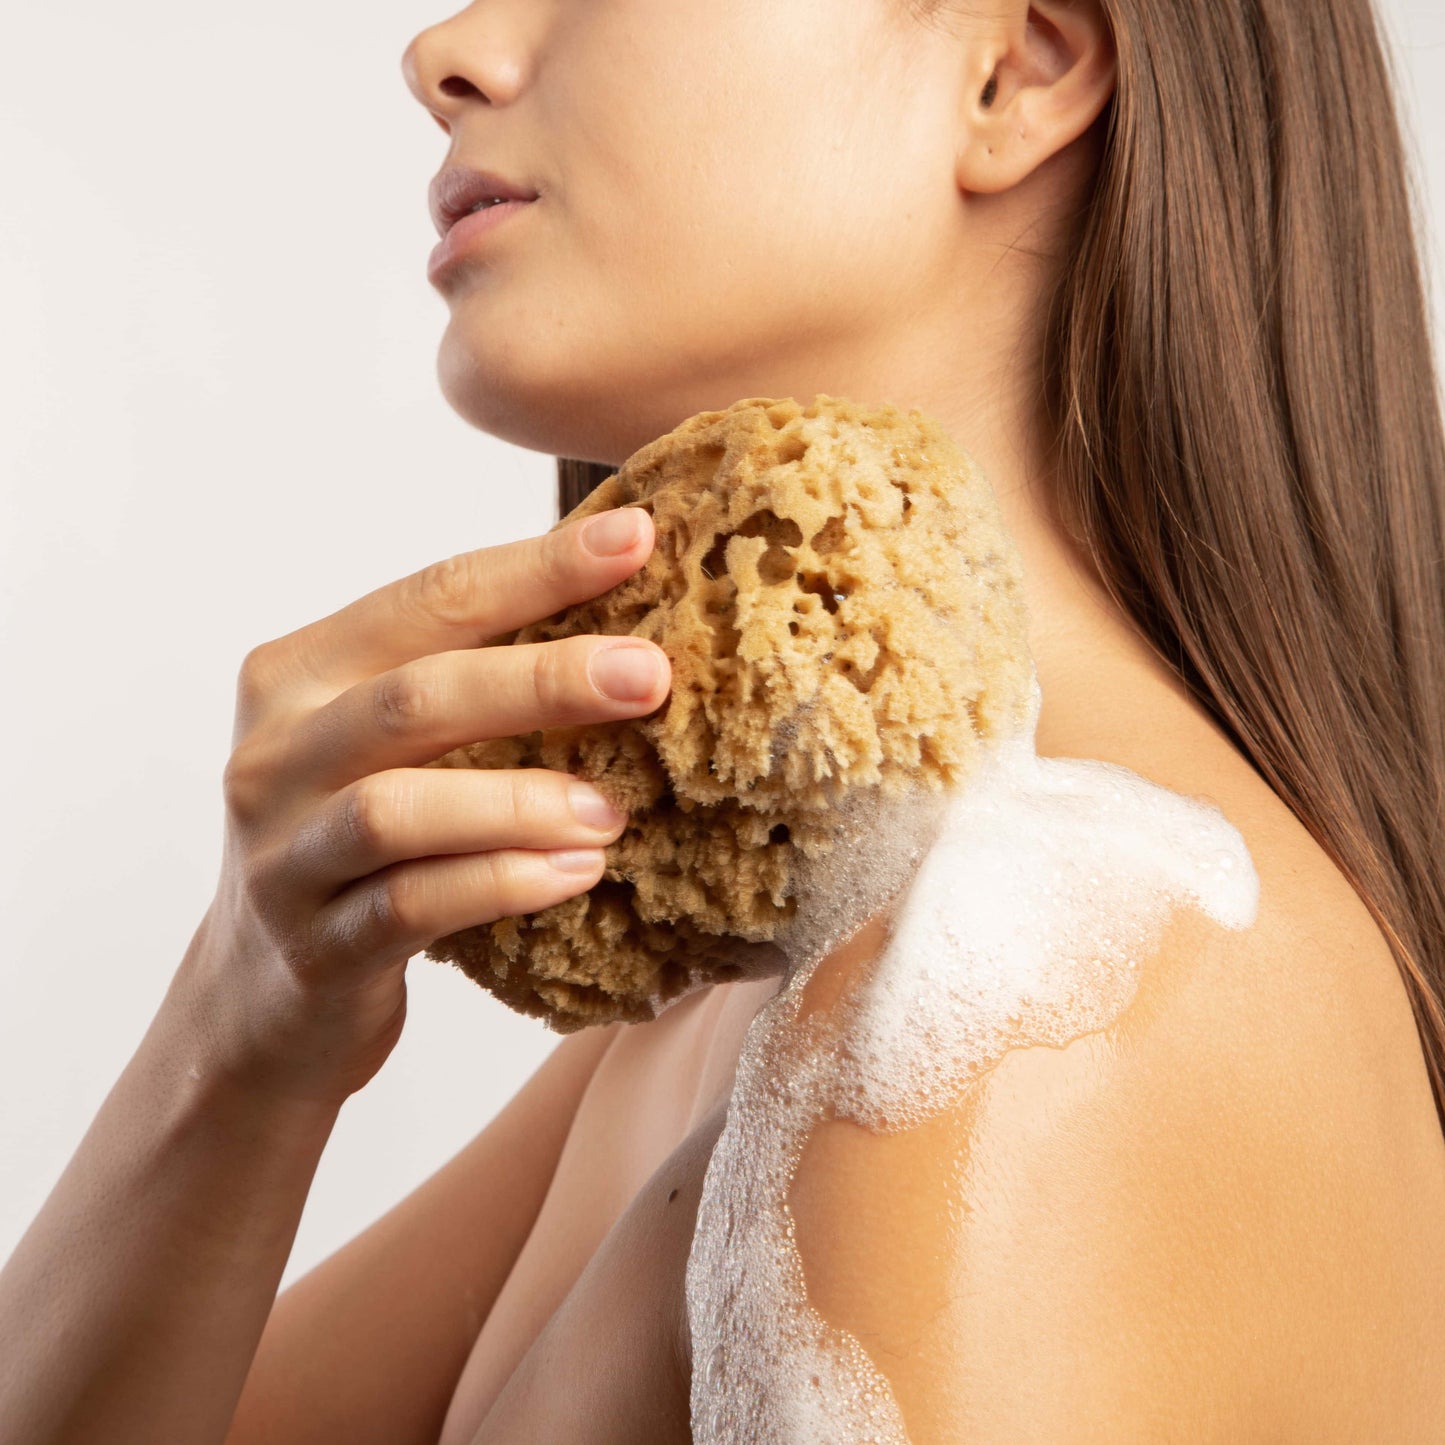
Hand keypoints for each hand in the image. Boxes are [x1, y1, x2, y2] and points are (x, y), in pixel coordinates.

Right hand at [171, 505, 669, 1107]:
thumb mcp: (385, 745)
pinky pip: (412, 906)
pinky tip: (575, 873)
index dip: (536, 568)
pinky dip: (502, 883)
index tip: (638, 541)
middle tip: (650, 676)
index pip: (429, 599)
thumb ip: (463, 681)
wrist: (262, 994)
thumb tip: (626, 626)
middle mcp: (275, 753)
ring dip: (520, 802)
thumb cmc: (358, 842)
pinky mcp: (313, 947)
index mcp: (298, 673)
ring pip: (400, 810)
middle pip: (415, 696)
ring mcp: (284, 855)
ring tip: (613, 811)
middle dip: (542, 679)